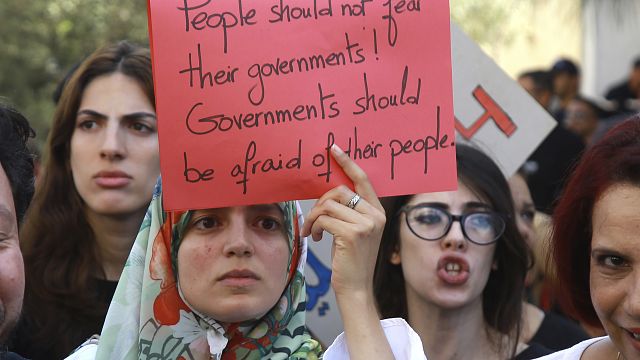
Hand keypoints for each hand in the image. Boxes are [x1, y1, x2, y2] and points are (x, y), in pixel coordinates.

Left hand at [301, 144, 385, 297]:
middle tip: (314, 219)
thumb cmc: (351, 260)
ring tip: (312, 231)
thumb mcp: (356, 232)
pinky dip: (314, 227)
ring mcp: (365, 224)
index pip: (362, 179)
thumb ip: (350, 212)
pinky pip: (324, 219)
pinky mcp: (352, 234)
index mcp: (378, 211)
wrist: (356, 289)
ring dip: (314, 217)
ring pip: (328, 205)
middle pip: (339, 191)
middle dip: (320, 202)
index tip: (333, 149)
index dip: (347, 162)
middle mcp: (375, 215)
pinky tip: (315, 239)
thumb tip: (327, 192)